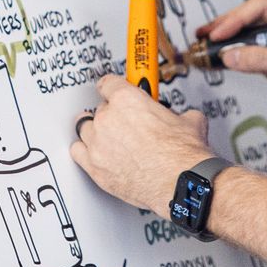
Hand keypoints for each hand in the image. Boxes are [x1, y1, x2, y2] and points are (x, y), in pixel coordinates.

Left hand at [69, 74, 212, 215]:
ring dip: (96, 131)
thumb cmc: (181, 154)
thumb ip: (177, 113)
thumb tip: (181, 117)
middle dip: (113, 115)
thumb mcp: (189, 120)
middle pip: (99, 108)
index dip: (114, 88)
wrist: (180, 182)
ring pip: (85, 128)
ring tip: (111, 138)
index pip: (108, 83)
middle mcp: (107, 118)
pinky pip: (77, 151)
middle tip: (127, 124)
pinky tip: (94, 152)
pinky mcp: (94, 167)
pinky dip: (84, 150)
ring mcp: (97, 143)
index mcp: (126, 99)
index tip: (117, 91)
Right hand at [198, 0, 266, 140]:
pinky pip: (251, 55)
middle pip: (254, 19)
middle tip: (207, 36)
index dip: (239, 18)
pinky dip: (233, 56)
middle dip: (228, 26)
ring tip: (207, 44)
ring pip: (250, 37)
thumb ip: (265, 59)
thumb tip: (233, 53)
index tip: (221, 33)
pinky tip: (221, 58)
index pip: (265, 8)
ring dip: (227, 40)